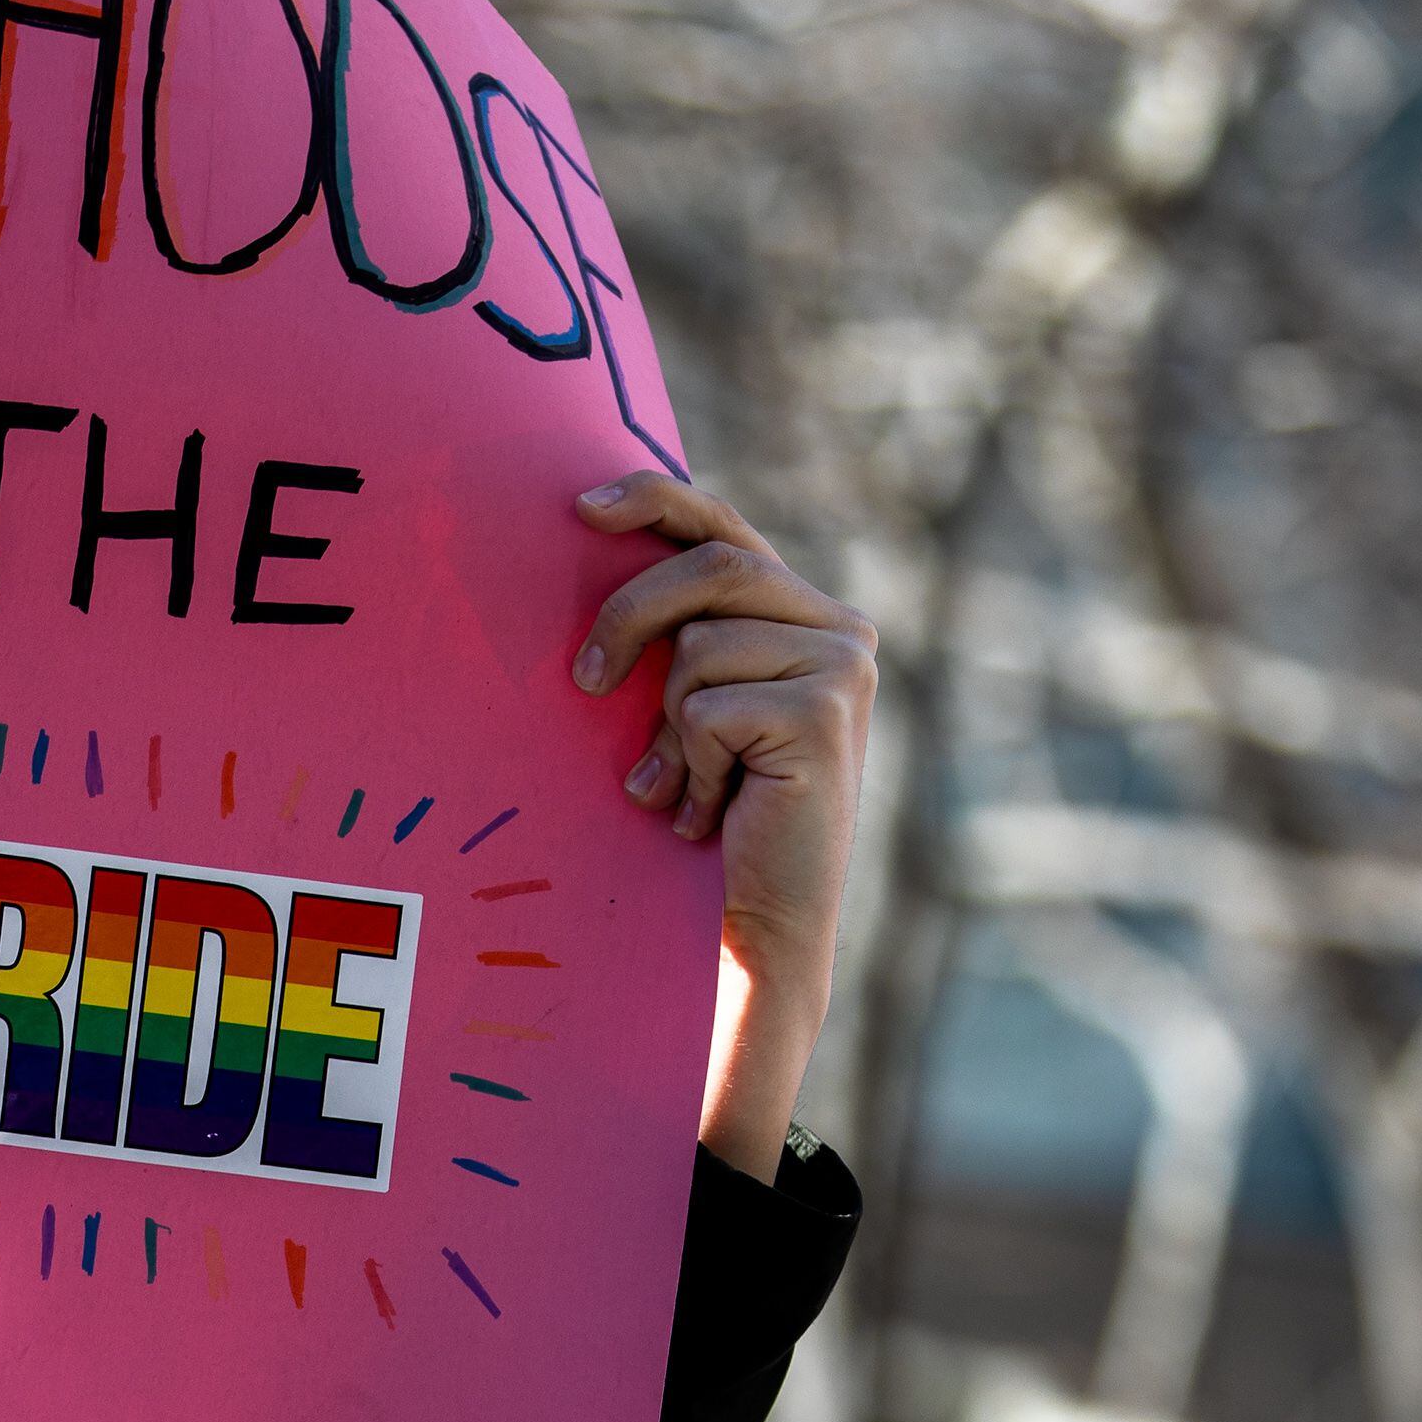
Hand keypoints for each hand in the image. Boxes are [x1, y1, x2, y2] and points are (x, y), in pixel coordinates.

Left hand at [568, 473, 876, 1169]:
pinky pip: (708, 705)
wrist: (757, 921)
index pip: (726, 529)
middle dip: (628, 616)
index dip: (655, 500)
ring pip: (698, 646)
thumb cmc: (712, 817)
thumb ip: (678, 638)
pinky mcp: (825, 711)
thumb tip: (596, 551)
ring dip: (668, 725)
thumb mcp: (689, 709)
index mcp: (808, 616)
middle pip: (709, 570)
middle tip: (583, 683)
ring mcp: (842, 666)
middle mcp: (840, 629)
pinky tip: (710, 809)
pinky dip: (690, 762)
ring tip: (684, 785)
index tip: (580, 508)